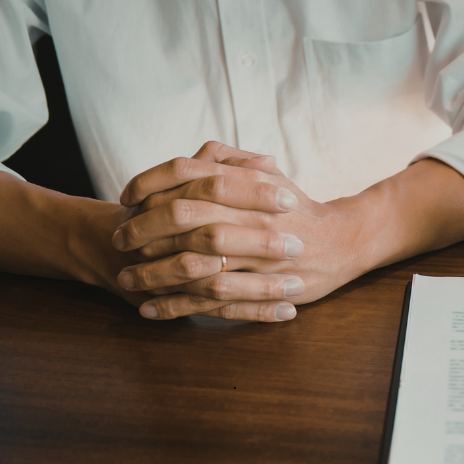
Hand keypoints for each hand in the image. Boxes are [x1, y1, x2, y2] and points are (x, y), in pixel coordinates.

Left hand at [113, 142, 362, 320]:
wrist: (344, 243)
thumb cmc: (298, 210)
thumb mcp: (271, 175)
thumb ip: (234, 162)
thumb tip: (196, 153)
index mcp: (252, 184)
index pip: (189, 173)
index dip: (151, 183)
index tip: (127, 198)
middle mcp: (255, 216)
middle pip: (186, 217)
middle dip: (144, 229)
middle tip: (120, 239)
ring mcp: (261, 255)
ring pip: (196, 263)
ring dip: (154, 273)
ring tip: (127, 279)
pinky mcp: (267, 288)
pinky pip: (214, 299)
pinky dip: (178, 306)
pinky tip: (152, 309)